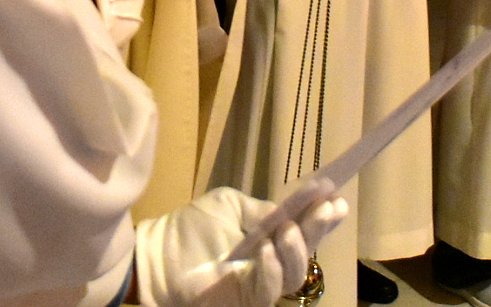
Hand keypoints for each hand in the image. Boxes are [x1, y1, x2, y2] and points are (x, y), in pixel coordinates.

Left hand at [134, 186, 347, 306]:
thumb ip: (260, 210)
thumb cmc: (188, 229)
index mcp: (267, 238)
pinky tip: (266, 249)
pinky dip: (269, 268)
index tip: (335, 194)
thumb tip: (290, 211)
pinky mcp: (245, 301)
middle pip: (304, 251)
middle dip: (318, 228)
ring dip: (295, 249)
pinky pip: (266, 290)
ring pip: (292, 275)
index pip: (302, 228)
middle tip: (330, 207)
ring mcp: (258, 285)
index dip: (320, 215)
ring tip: (289, 228)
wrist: (155, 255)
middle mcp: (269, 263)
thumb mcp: (229, 206)